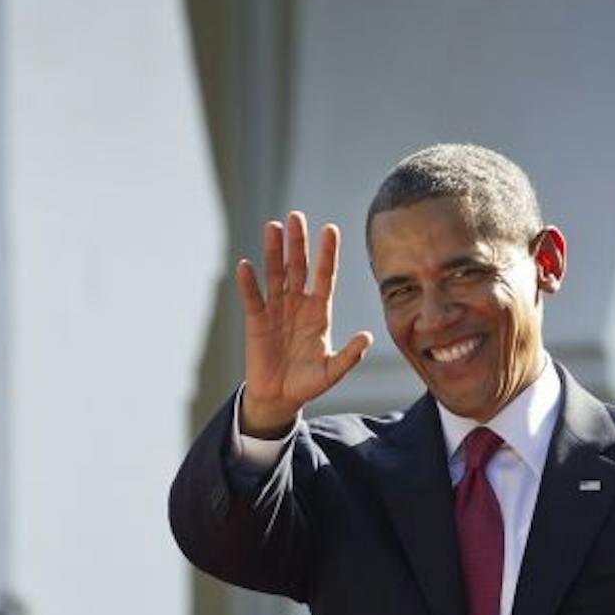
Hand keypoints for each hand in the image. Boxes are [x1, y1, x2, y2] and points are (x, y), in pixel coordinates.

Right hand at [237, 211, 375, 433]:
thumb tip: (368, 337)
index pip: (324, 276)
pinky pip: (253, 298)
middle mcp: (298, 304)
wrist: (280, 398)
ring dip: (273, 252)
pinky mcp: (256, 321)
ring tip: (272, 227)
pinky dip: (249, 283)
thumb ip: (350, 355)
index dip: (327, 254)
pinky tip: (246, 266)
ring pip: (275, 274)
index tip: (330, 229)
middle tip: (296, 216)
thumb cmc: (308, 383)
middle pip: (298, 267)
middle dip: (297, 243)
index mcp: (318, 311)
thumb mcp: (332, 372)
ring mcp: (276, 310)